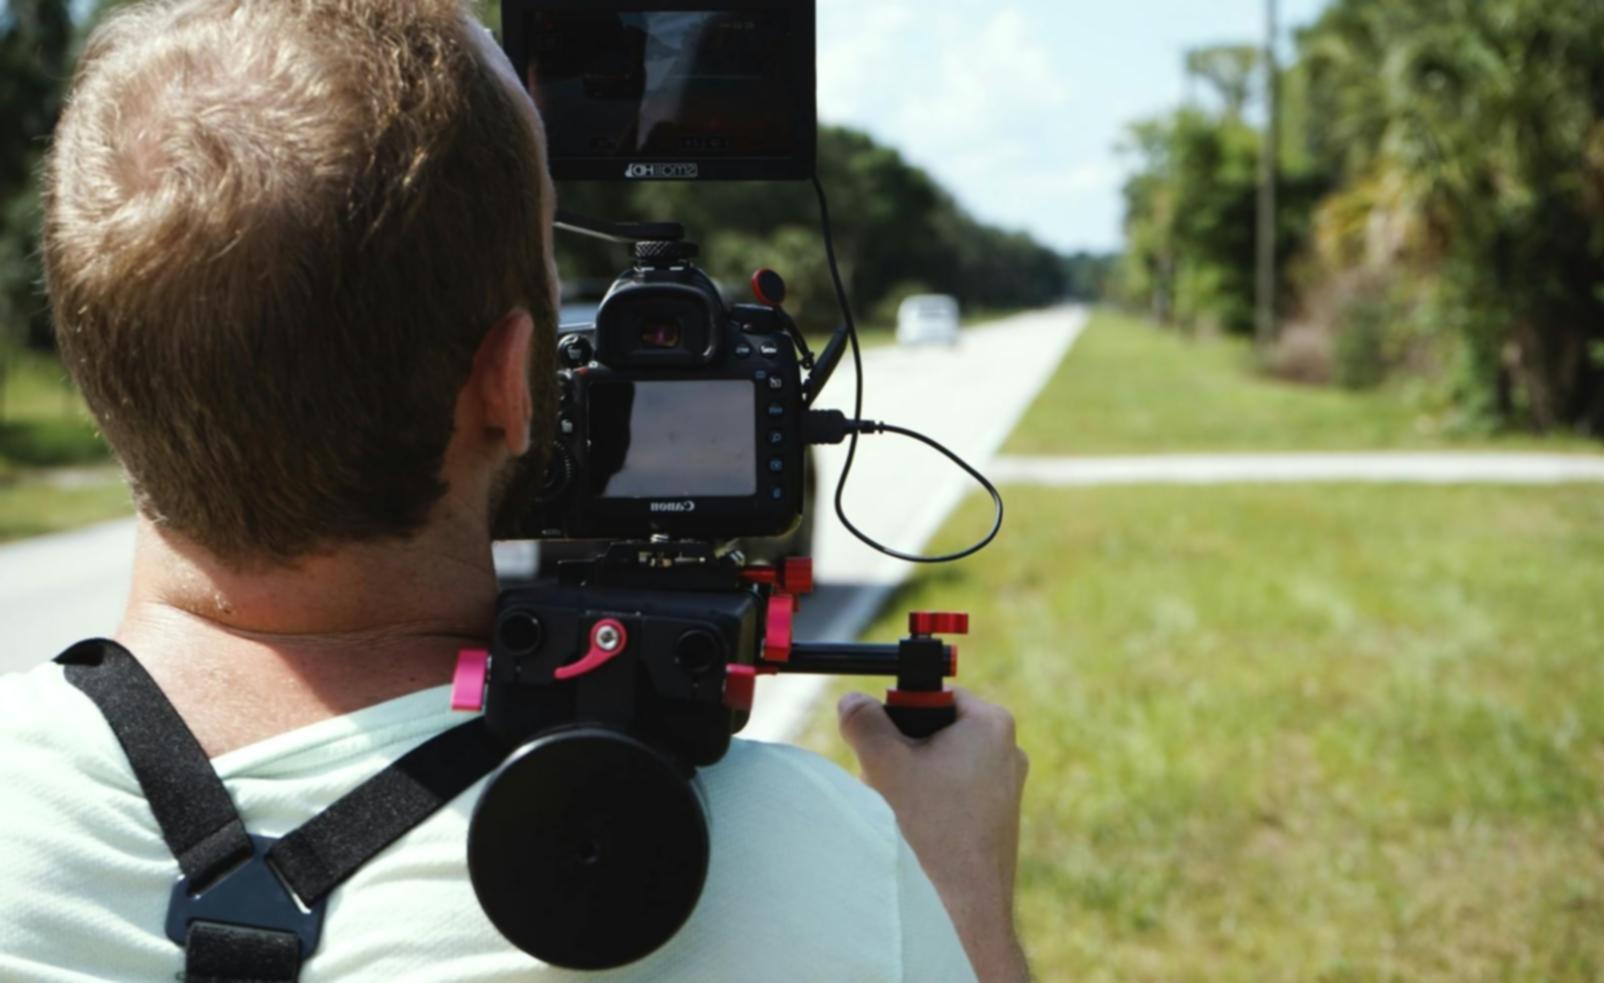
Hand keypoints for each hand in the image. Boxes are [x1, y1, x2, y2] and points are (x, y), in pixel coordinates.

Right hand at [838, 688, 1029, 982]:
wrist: (961, 908)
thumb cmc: (931, 831)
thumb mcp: (884, 762)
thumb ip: (863, 721)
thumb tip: (852, 702)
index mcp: (991, 723)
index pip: (932, 696)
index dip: (898, 717)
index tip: (883, 743)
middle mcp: (1007, 751)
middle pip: (933, 733)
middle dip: (901, 755)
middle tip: (887, 782)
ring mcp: (1005, 789)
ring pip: (939, 768)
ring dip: (910, 783)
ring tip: (902, 814)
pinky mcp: (997, 821)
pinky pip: (951, 798)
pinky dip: (927, 808)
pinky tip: (916, 834)